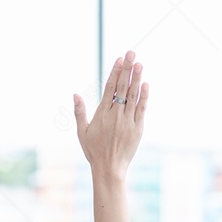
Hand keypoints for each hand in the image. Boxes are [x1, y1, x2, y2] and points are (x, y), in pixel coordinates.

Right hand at [73, 50, 148, 177]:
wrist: (109, 168)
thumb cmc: (93, 151)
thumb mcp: (81, 132)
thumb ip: (79, 112)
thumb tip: (75, 94)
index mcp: (101, 114)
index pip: (109, 88)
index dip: (115, 72)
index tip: (119, 59)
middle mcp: (115, 115)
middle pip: (122, 87)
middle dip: (127, 69)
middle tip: (131, 53)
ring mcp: (128, 121)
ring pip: (133, 95)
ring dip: (136, 78)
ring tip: (139, 63)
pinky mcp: (138, 128)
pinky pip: (141, 108)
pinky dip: (144, 96)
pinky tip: (145, 84)